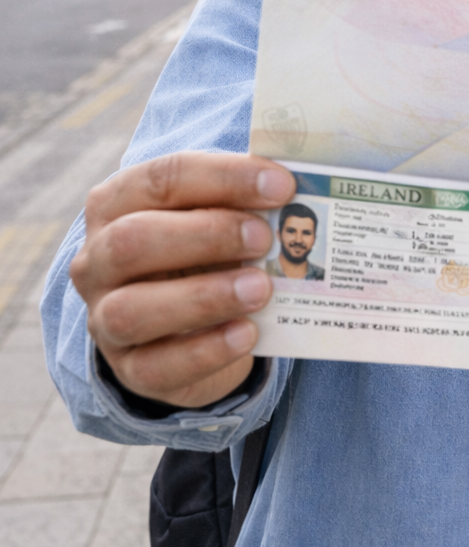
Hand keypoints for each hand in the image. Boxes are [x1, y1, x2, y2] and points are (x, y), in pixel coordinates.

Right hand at [69, 153, 294, 407]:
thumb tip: (294, 187)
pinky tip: (248, 333)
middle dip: (207, 235)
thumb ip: (245, 199)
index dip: (224, 178)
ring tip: (261, 289)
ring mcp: (104, 318)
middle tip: (265, 238)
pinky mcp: (130, 368)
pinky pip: (156, 366)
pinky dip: (207, 350)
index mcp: (117, 203)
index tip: (282, 186)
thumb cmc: (206, 251)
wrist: (185, 322)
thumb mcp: (219, 216)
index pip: (162, 179)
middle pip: (132, 241)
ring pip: (132, 310)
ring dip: (204, 297)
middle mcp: (98, 260)